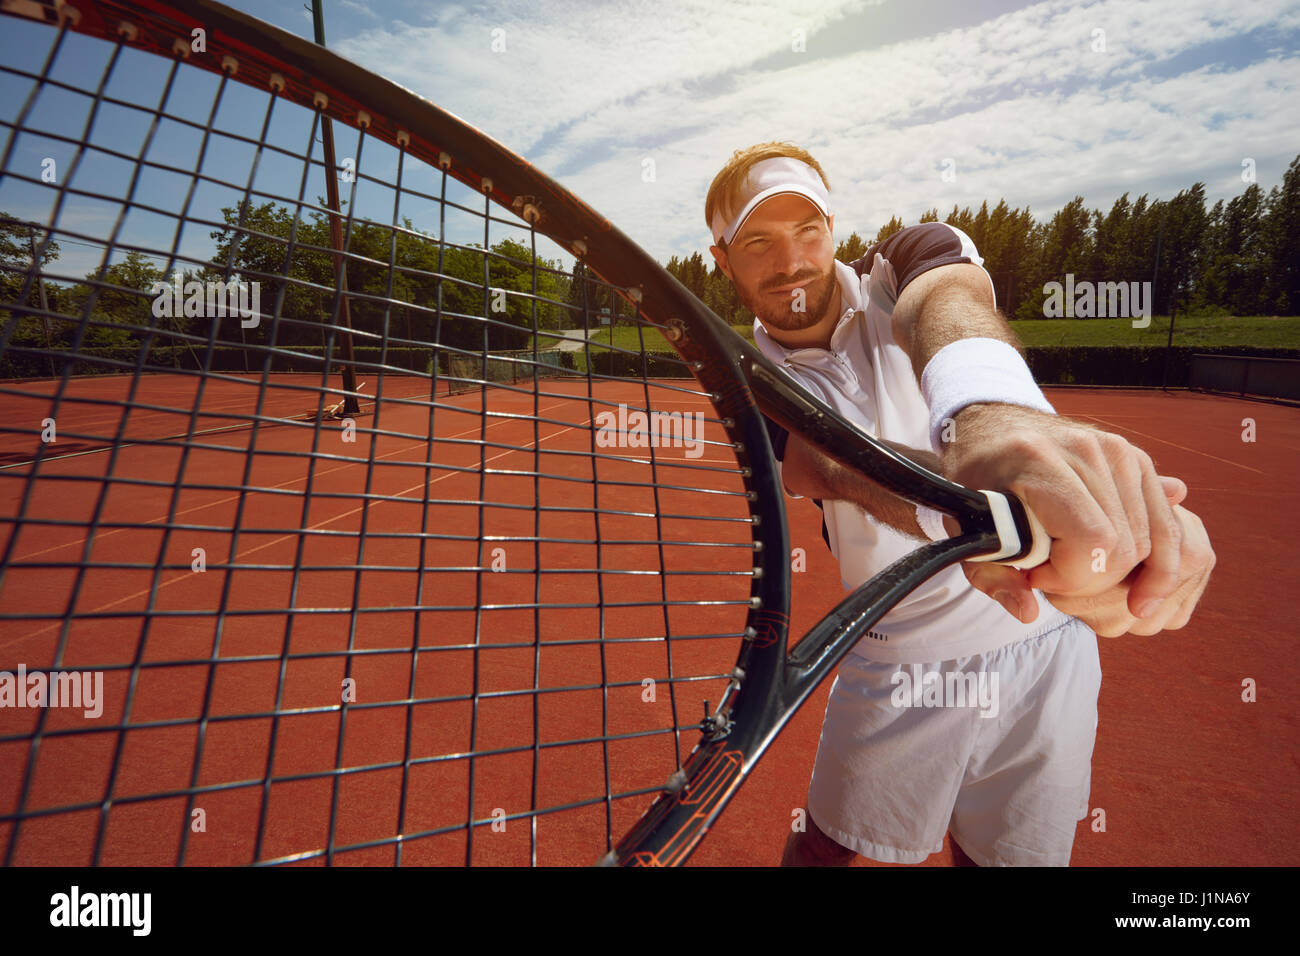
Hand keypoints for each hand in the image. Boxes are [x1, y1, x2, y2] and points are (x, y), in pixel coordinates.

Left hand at [943, 403, 1214, 633]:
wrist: (995, 432)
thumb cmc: (977, 485)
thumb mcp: (968, 532)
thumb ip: (993, 579)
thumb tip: (1028, 613)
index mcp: (1039, 461)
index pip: (1093, 541)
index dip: (1069, 576)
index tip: (1035, 575)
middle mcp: (1087, 450)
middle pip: (1126, 547)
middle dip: (1093, 579)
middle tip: (1052, 573)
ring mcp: (1119, 450)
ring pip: (1151, 540)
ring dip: (1120, 571)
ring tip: (1075, 565)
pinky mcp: (1138, 459)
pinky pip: (1166, 523)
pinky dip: (1153, 557)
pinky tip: (1126, 574)